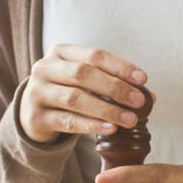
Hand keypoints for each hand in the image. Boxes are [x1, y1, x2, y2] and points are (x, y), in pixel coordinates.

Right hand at [19, 44, 147, 142]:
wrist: (32, 113)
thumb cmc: (67, 91)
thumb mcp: (85, 81)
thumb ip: (113, 83)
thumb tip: (150, 95)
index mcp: (60, 52)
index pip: (94, 55)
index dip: (120, 66)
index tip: (143, 79)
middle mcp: (45, 68)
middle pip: (83, 74)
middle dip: (115, 88)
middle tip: (139, 102)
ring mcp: (37, 93)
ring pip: (75, 99)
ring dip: (107, 109)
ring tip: (130, 120)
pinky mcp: (35, 117)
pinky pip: (67, 121)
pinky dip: (91, 125)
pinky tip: (110, 129)